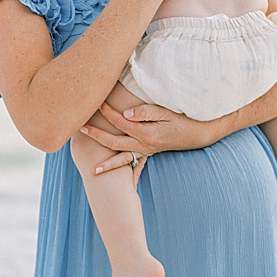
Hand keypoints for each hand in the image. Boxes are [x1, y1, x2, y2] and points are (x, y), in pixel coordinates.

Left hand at [79, 102, 223, 173]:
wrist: (197, 134)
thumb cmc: (182, 120)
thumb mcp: (166, 112)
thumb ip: (146, 112)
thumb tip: (126, 113)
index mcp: (146, 133)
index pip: (120, 122)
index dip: (108, 112)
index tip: (98, 102)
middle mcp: (143, 145)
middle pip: (113, 142)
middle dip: (96, 136)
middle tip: (80, 129)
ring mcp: (145, 151)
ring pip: (120, 156)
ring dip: (106, 163)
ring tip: (91, 169)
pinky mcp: (147, 153)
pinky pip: (130, 163)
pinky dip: (120, 169)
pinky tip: (112, 174)